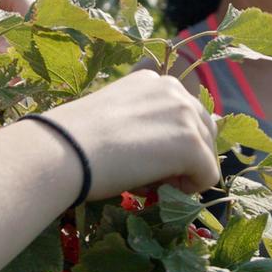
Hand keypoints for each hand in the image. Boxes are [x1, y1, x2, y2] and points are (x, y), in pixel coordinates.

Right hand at [43, 71, 220, 199]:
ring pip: (206, 155)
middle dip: (182, 157)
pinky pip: (208, 177)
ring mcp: (185, 114)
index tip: (137, 154)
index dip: (167, 142)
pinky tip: (154, 186)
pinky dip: (187, 190)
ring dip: (182, 173)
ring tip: (144, 177)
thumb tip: (182, 142)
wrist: (62, 151)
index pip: (183, 116)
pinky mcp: (192, 144)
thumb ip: (148, 121)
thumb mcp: (115, 119)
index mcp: (153, 81)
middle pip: (203, 132)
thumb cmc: (77, 141)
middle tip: (143, 170)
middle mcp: (174, 89)